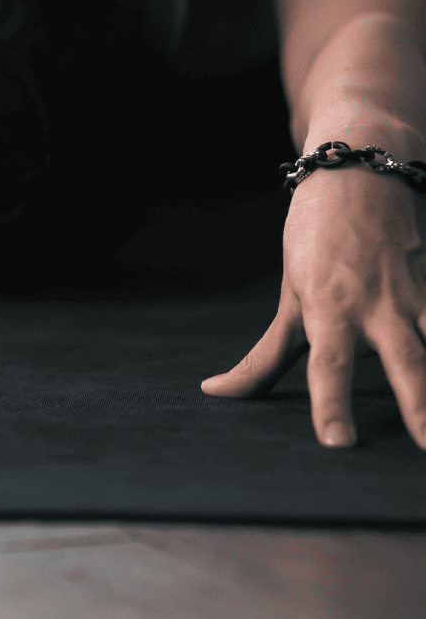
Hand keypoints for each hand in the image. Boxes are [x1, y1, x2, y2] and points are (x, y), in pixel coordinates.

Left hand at [200, 163, 425, 448]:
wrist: (355, 176)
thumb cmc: (313, 243)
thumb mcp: (288, 301)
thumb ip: (262, 358)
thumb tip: (214, 392)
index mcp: (329, 311)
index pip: (327, 366)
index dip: (331, 405)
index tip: (337, 443)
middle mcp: (376, 307)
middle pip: (405, 361)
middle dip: (420, 405)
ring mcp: (413, 295)